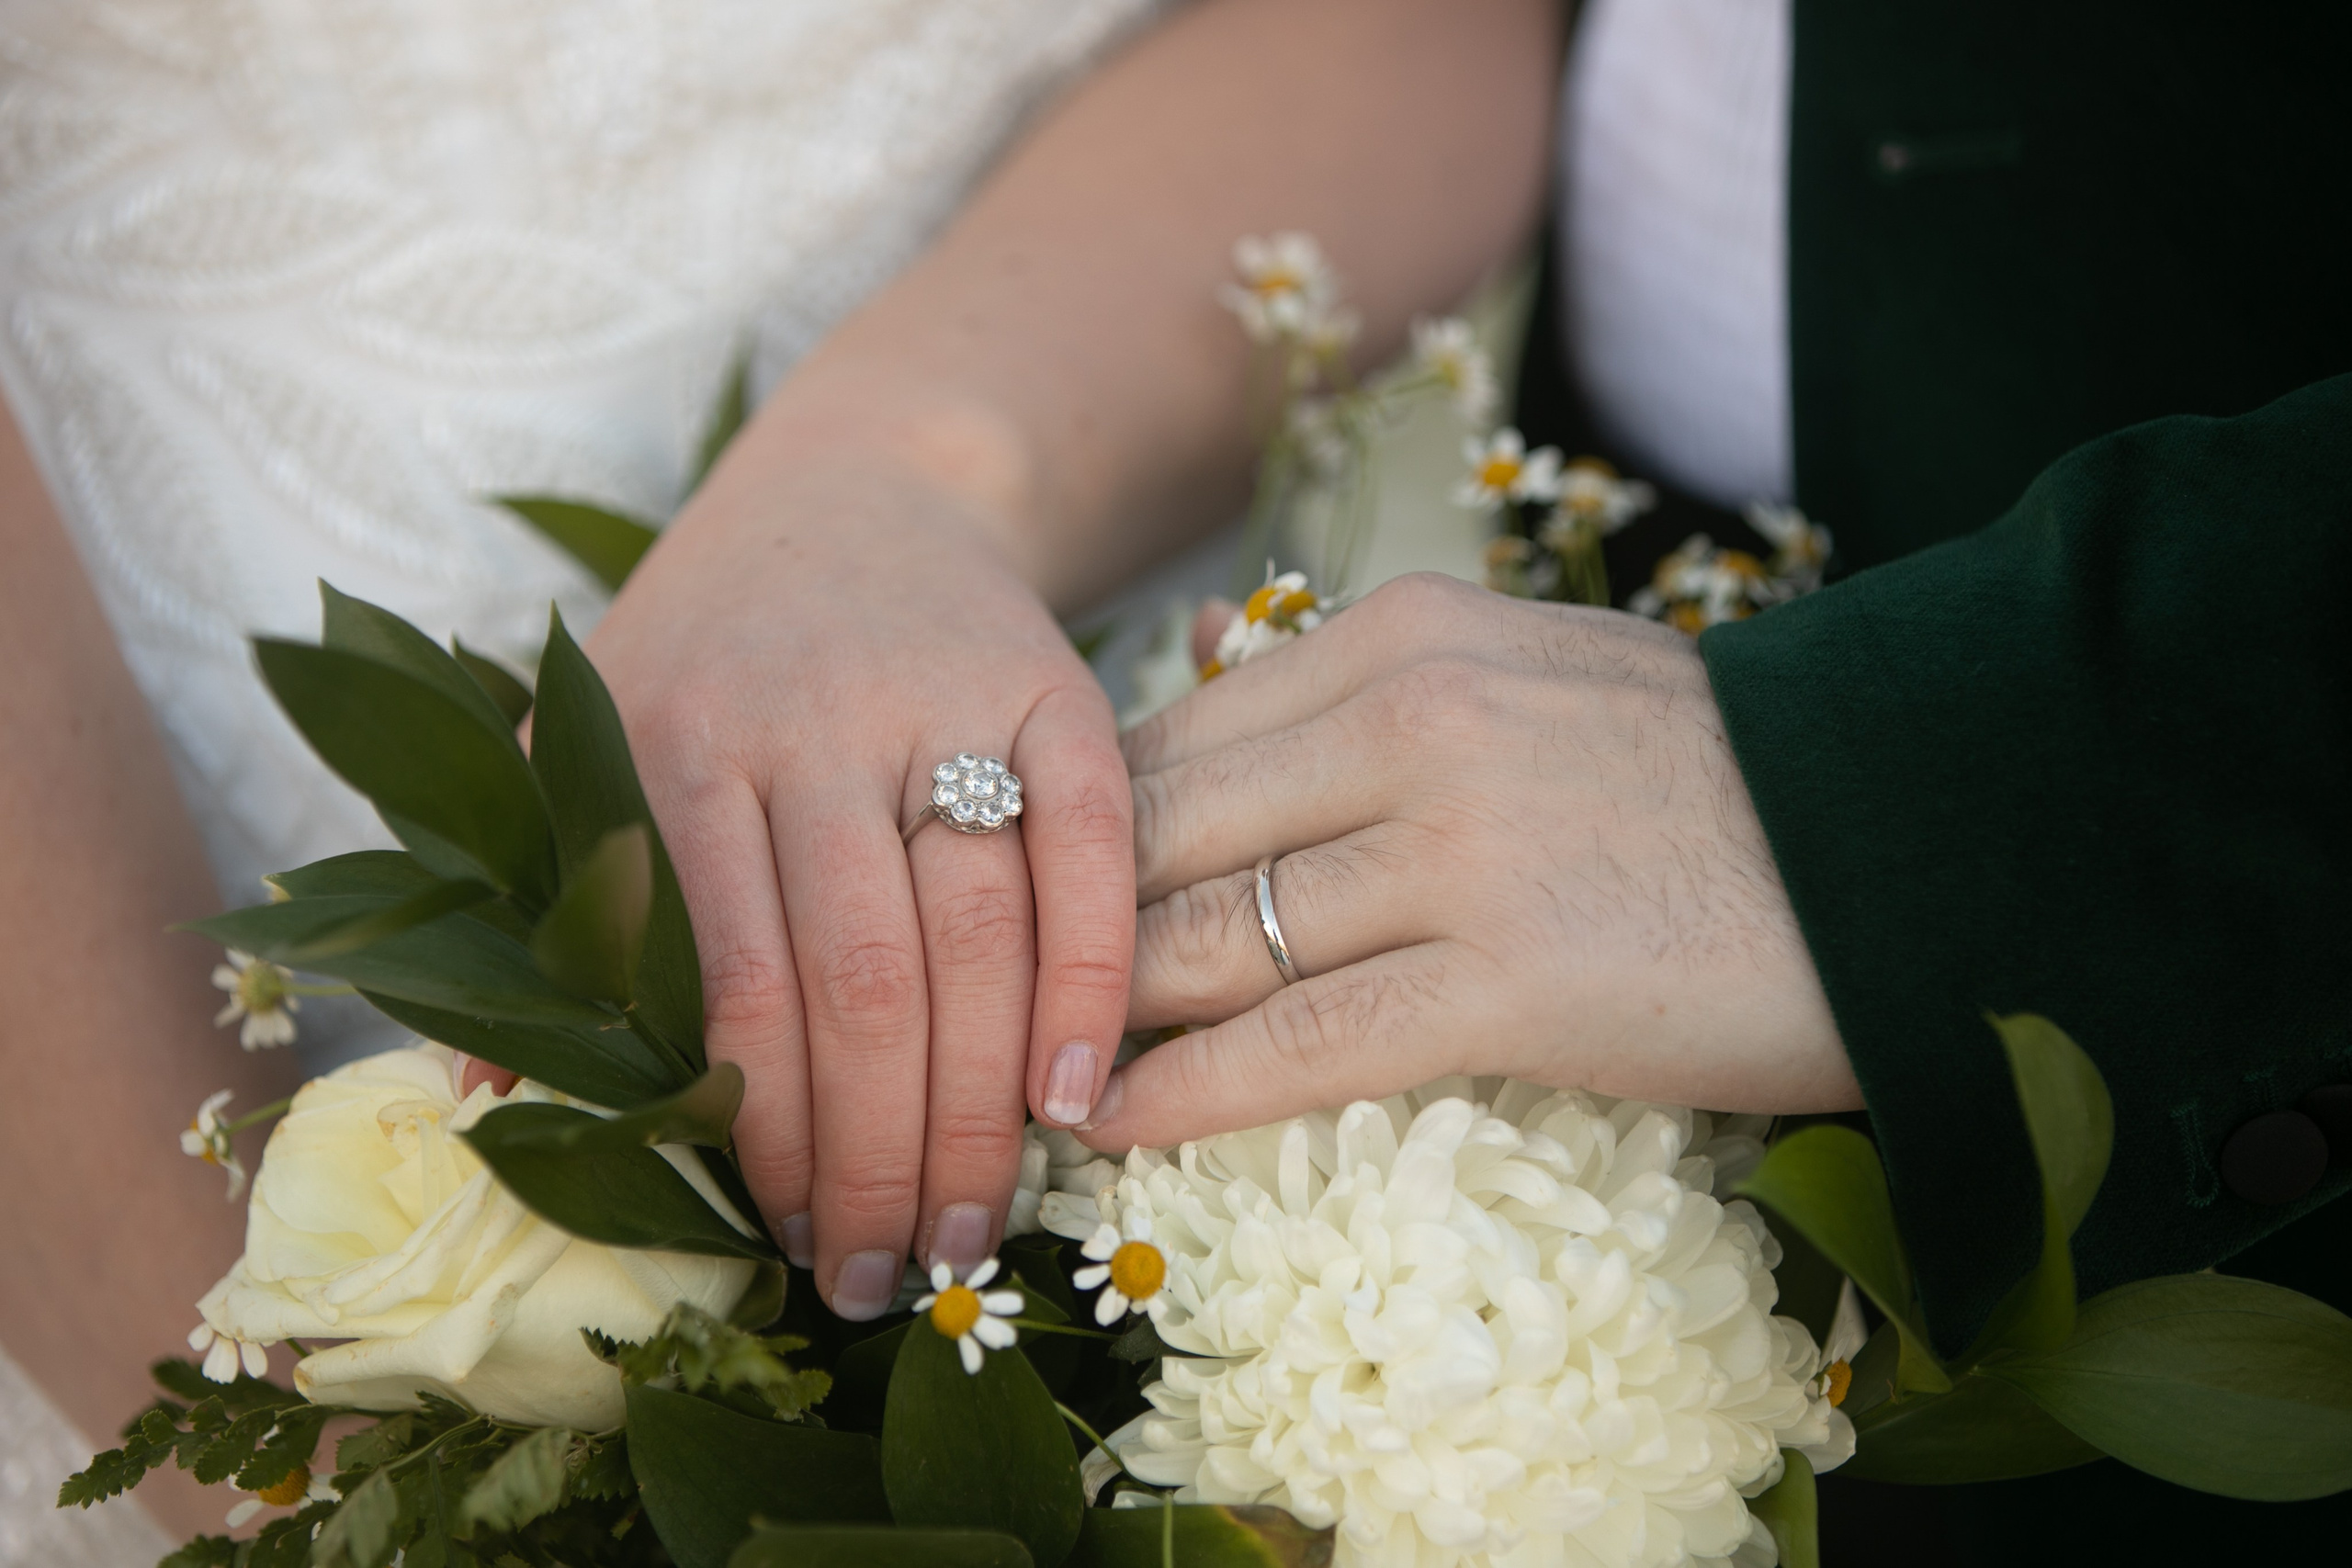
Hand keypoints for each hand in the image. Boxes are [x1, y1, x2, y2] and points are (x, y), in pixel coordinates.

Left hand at [584, 438, 1131, 1317]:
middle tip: (892, 1280)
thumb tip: (490, 1106)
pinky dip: (1092, 980)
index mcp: (670, 747)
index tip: (788, 1252)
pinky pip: (1086, 855)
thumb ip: (541, 907)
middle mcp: (806, 718)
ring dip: (981, 1110)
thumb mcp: (586, 745)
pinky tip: (1078, 1095)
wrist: (860, 490)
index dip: (770, 1143)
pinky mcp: (1052, 688)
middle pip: (864, 983)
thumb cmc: (711, 656)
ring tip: (976, 1231)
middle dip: (880, 1160)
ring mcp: (941, 700)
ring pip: (975, 939)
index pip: (733, 992)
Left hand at [1082, 572, 1856, 1150]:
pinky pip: (1298, 1042)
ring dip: (1091, 1018)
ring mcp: (1458, 846)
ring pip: (1207, 937)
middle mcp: (1412, 718)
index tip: (1019, 907)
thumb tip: (1212, 749)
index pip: (1177, 738)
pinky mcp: (1511, 978)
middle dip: (1052, 930)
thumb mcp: (1525, 676)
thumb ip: (1369, 704)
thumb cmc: (1703, 775)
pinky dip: (1181, 1091)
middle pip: (1162, 832)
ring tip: (1008, 1082)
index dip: (1074, 836)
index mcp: (1405, 635)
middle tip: (973, 1008)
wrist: (1901, 838)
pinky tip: (1107, 1129)